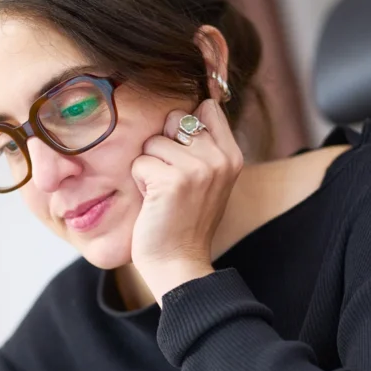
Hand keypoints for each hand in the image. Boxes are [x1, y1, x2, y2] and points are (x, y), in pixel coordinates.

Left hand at [130, 97, 243, 301]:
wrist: (180, 265)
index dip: (183, 124)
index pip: (206, 107)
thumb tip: (189, 106)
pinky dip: (139, 181)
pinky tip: (153, 202)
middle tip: (169, 180)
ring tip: (161, 194)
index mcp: (232, 156)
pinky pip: (140, 162)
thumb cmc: (185, 222)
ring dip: (148, 166)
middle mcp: (219, 158)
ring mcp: (197, 168)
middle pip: (175, 117)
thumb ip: (204, 146)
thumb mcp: (208, 181)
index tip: (179, 152)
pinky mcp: (172, 181)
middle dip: (162, 145)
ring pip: (153, 141)